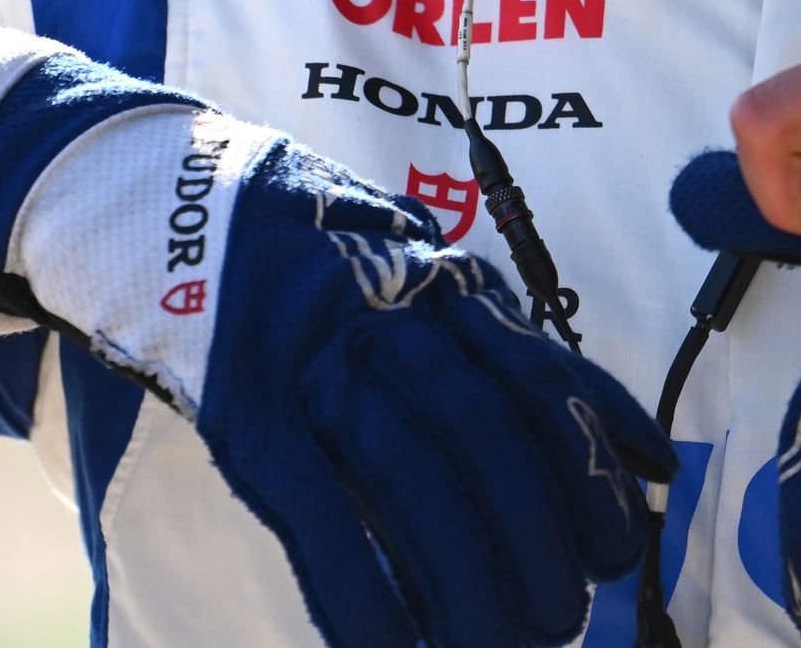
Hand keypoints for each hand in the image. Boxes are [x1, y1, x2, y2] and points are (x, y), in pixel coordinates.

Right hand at [49, 113, 674, 647]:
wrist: (164, 198)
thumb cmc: (314, 256)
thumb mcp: (417, 272)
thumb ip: (505, 348)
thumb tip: (636, 453)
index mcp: (443, 279)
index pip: (540, 372)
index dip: (593, 460)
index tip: (622, 538)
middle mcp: (389, 310)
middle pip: (486, 433)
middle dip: (538, 533)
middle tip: (568, 615)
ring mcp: (313, 357)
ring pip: (411, 478)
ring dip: (468, 576)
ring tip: (509, 642)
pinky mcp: (244, 408)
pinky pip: (315, 512)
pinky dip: (361, 591)